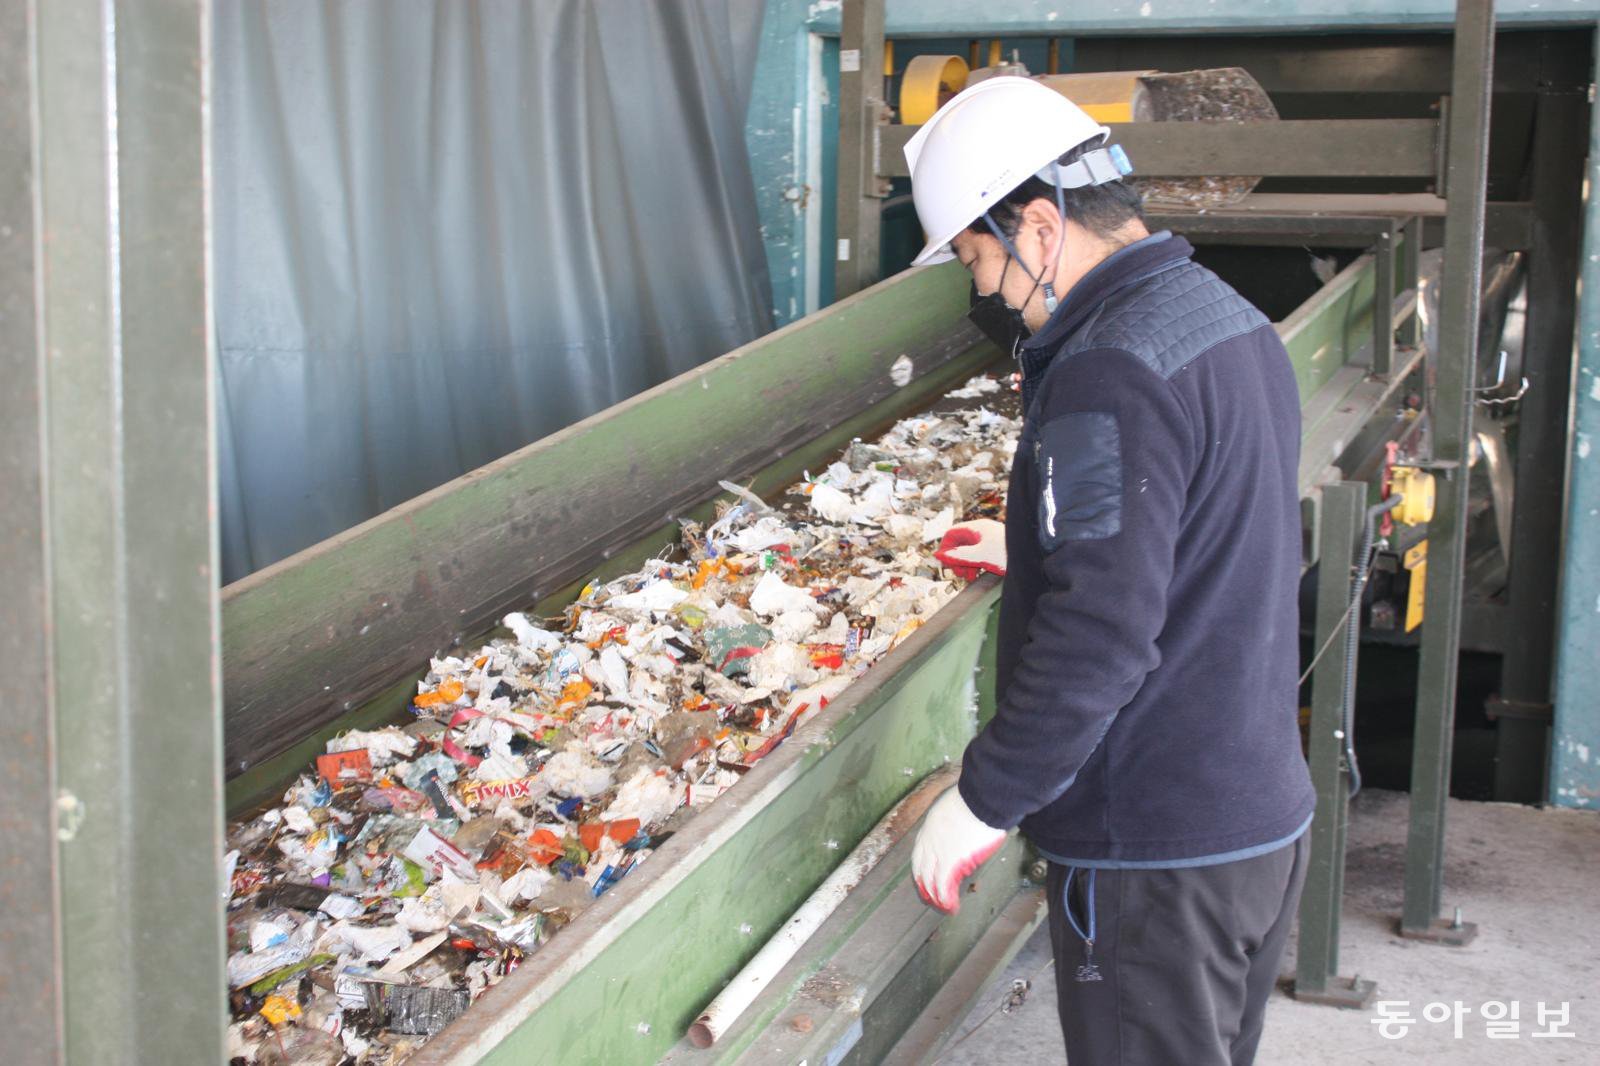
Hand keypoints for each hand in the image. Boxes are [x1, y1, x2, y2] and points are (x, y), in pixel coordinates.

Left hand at [912, 784, 1006, 913]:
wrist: (982, 799)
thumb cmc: (977, 798)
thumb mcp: (957, 805)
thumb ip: (955, 819)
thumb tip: (966, 825)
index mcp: (930, 825)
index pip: (920, 852)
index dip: (921, 868)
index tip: (923, 877)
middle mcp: (929, 840)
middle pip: (921, 869)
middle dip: (924, 886)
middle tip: (928, 898)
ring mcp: (939, 852)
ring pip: (931, 881)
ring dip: (936, 898)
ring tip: (943, 908)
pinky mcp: (952, 862)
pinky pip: (944, 886)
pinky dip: (946, 900)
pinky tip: (951, 907)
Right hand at [935, 519, 1006, 579]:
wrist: (1031, 556)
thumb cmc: (1008, 553)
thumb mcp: (980, 556)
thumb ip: (959, 555)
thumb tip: (941, 555)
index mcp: (977, 528)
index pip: (952, 533)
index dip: (946, 547)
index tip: (945, 563)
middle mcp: (981, 532)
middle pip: (959, 543)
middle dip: (956, 558)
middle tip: (957, 573)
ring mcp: (988, 540)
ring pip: (968, 550)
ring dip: (964, 564)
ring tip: (967, 577)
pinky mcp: (994, 549)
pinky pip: (978, 555)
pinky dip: (973, 564)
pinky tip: (975, 575)